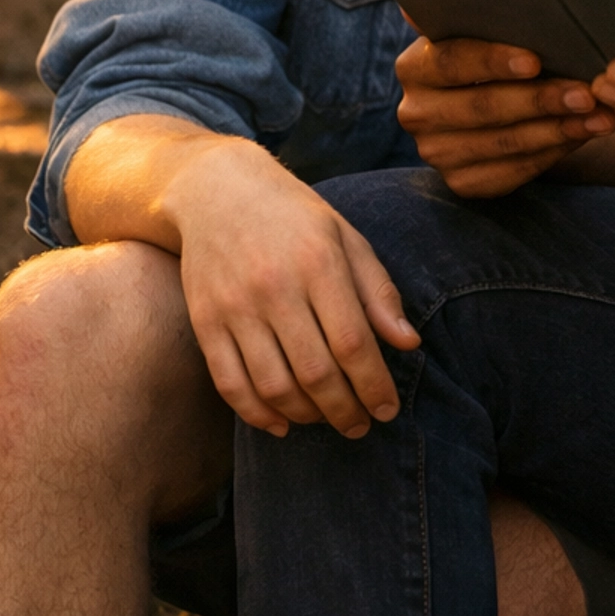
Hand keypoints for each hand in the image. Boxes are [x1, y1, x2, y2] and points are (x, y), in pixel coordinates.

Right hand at [163, 132, 420, 439]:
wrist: (217, 190)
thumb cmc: (295, 217)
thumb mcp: (346, 238)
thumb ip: (378, 292)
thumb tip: (409, 345)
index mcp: (318, 261)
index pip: (353, 342)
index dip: (374, 385)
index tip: (388, 409)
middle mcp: (275, 286)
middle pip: (315, 372)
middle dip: (345, 411)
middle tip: (361, 425)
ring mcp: (234, 306)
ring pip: (273, 385)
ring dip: (306, 416)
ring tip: (326, 420)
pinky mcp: (204, 322)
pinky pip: (230, 384)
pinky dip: (257, 414)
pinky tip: (282, 423)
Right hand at [396, 33, 614, 197]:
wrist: (502, 100)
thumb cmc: (501, 50)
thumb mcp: (488, 29)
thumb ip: (482, 9)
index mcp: (416, 66)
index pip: (451, 61)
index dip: (493, 61)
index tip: (536, 60)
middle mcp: (417, 112)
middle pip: (482, 106)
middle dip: (540, 99)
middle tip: (587, 91)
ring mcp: (437, 152)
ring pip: (503, 143)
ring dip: (558, 129)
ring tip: (601, 115)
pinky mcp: (462, 183)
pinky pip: (512, 172)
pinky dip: (553, 153)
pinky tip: (584, 134)